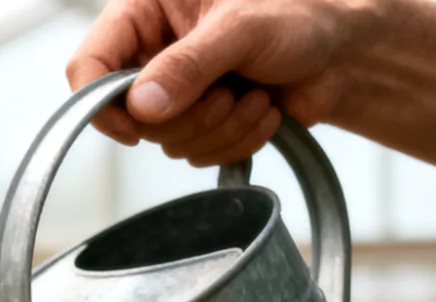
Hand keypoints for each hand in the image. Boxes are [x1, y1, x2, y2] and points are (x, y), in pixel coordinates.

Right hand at [66, 0, 366, 166]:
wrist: (345, 51)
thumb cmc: (299, 15)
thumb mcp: (242, 27)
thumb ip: (189, 63)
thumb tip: (141, 106)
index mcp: (145, 12)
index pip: (89, 63)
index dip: (99, 101)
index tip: (135, 125)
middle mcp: (152, 53)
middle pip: (131, 113)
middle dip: (187, 116)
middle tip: (227, 94)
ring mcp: (176, 91)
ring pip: (166, 140)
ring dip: (218, 129)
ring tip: (255, 97)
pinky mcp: (201, 122)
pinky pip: (196, 154)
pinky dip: (235, 142)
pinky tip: (263, 112)